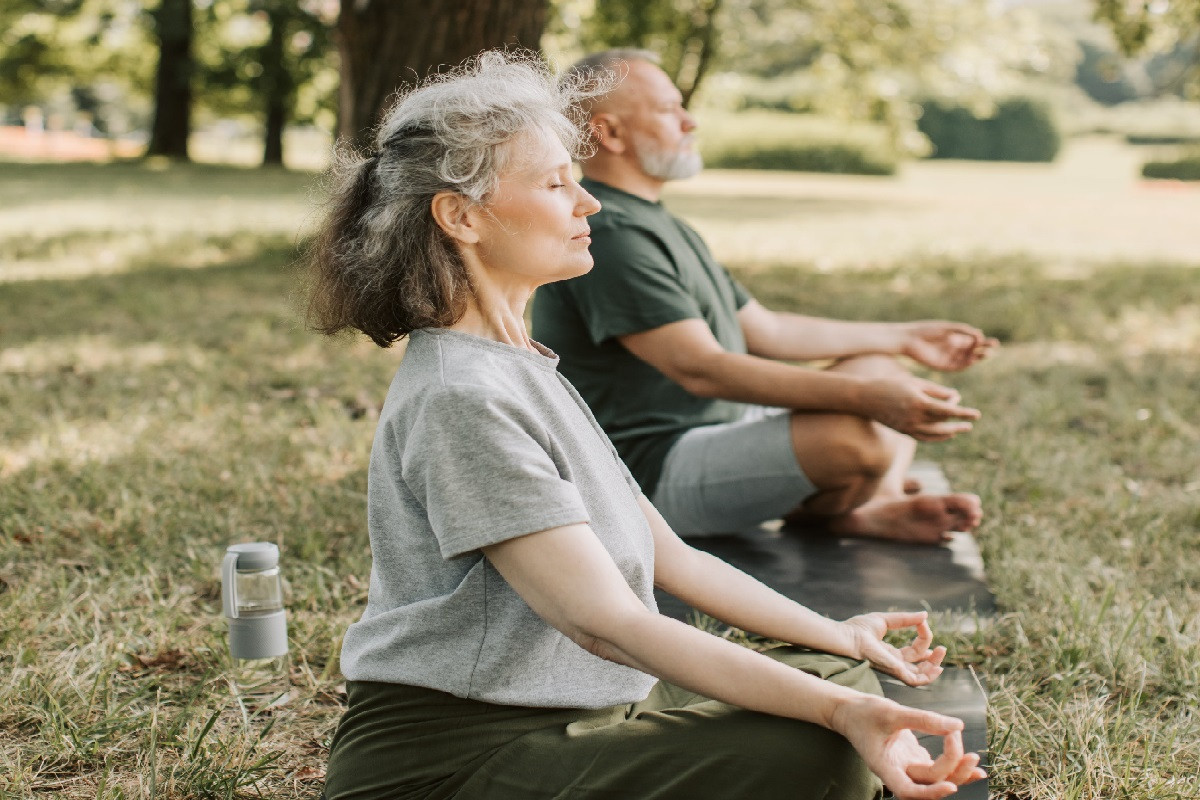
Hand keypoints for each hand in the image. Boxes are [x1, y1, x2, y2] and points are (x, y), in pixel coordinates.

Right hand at [831, 695, 985, 799]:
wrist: (850, 711)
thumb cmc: (864, 712)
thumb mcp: (892, 711)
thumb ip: (924, 720)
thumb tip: (958, 726)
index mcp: (884, 766)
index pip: (908, 790)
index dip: (930, 792)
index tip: (951, 784)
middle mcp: (897, 771)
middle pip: (929, 782)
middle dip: (952, 769)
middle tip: (965, 748)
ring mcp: (906, 766)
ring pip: (936, 778)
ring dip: (956, 770)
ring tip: (974, 758)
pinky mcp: (912, 758)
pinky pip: (937, 768)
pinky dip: (954, 765)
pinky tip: (970, 760)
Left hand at [843, 612, 946, 686]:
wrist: (846, 637)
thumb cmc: (858, 629)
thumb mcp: (886, 620)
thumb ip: (905, 619)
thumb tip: (924, 616)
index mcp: (890, 652)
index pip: (914, 650)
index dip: (923, 637)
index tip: (922, 622)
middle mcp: (894, 663)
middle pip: (919, 666)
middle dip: (933, 658)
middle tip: (941, 648)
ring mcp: (895, 669)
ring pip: (920, 676)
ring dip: (934, 667)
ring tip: (941, 654)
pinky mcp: (895, 672)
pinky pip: (915, 681)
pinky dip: (928, 676)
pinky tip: (937, 667)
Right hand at [862, 375, 978, 440]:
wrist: (865, 398)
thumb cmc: (891, 385)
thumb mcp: (916, 383)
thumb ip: (936, 390)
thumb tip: (955, 397)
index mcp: (919, 402)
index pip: (948, 410)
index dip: (964, 413)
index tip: (977, 414)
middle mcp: (915, 418)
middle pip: (943, 423)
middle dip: (958, 422)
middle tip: (971, 423)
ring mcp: (908, 427)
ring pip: (935, 434)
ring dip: (950, 432)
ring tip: (961, 429)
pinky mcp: (904, 431)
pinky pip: (924, 438)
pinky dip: (937, 437)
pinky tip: (946, 434)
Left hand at [901, 322, 997, 372]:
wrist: (909, 340)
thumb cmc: (926, 330)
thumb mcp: (947, 328)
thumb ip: (963, 330)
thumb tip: (979, 334)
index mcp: (955, 338)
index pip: (973, 341)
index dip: (984, 341)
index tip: (992, 341)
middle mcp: (953, 349)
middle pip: (972, 351)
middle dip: (984, 349)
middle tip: (994, 347)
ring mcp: (948, 358)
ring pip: (966, 359)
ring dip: (977, 357)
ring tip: (986, 354)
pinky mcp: (942, 366)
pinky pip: (956, 367)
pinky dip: (965, 364)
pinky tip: (972, 360)